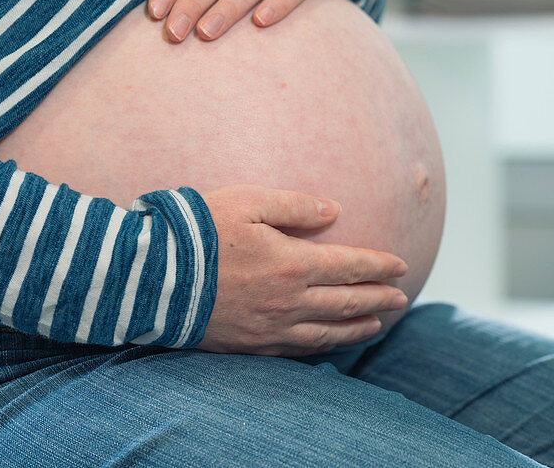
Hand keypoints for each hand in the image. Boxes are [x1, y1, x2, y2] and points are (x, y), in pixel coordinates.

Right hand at [196, 185, 408, 355]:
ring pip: (326, 333)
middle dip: (379, 299)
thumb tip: (334, 210)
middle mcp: (289, 301)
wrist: (151, 277)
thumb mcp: (249, 201)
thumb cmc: (198, 231)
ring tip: (377, 324)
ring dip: (357, 328)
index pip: (351, 266)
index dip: (379, 266)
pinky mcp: (249, 345)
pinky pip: (296, 352)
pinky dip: (322, 348)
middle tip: (402, 298)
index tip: (401, 266)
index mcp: (294, 264)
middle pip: (347, 303)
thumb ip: (295, 205)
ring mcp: (270, 328)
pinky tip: (329, 344)